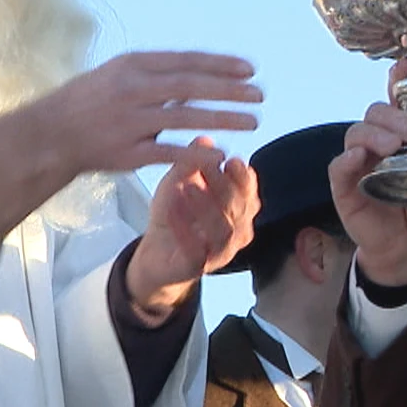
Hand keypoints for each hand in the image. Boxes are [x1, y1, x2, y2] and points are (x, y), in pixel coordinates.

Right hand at [47, 51, 262, 175]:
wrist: (51, 134)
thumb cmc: (91, 101)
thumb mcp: (120, 74)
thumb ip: (158, 75)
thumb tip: (200, 74)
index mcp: (133, 65)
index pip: (186, 61)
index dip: (220, 64)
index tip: (250, 69)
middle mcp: (132, 89)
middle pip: (191, 86)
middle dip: (229, 89)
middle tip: (260, 94)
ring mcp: (130, 121)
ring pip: (185, 117)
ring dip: (223, 118)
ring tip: (252, 121)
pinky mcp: (127, 152)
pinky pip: (168, 152)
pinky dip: (196, 152)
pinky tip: (221, 152)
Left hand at [127, 137, 260, 324]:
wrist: (156, 252)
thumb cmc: (176, 214)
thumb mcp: (179, 181)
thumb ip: (191, 162)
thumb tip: (205, 139)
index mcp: (239, 209)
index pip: (249, 191)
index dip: (243, 176)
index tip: (230, 160)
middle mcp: (236, 232)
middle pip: (239, 208)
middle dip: (223, 186)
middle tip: (205, 168)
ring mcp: (219, 252)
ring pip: (224, 231)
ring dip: (206, 206)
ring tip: (188, 187)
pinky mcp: (197, 267)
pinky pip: (196, 251)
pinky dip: (184, 229)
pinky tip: (172, 210)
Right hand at [329, 63, 406, 286]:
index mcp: (403, 136)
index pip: (397, 101)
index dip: (399, 80)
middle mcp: (379, 143)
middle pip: (375, 112)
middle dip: (392, 114)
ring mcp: (359, 164)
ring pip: (356, 133)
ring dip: (374, 134)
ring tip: (392, 147)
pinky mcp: (345, 187)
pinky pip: (338, 167)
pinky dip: (347, 159)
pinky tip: (358, 158)